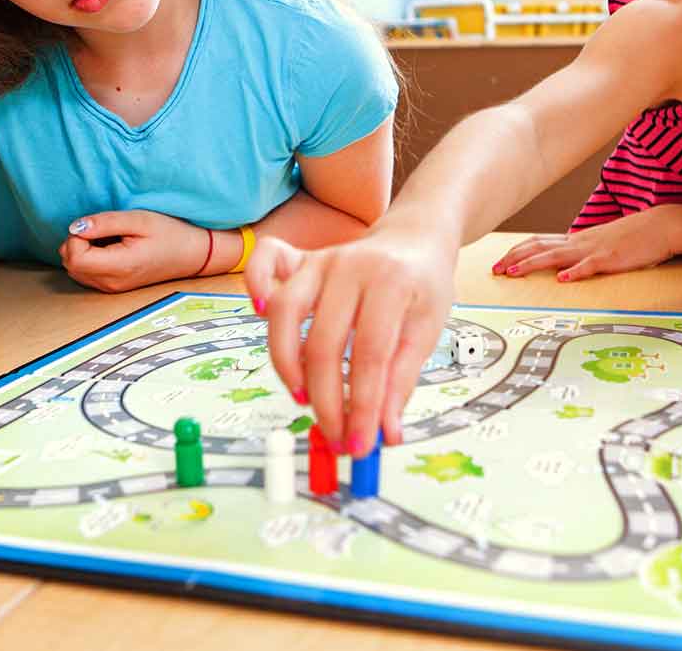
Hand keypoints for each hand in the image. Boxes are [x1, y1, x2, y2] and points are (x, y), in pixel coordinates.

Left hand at [57, 210, 209, 293]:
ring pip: (75, 269)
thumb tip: (75, 227)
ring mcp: (111, 288)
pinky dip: (89, 258)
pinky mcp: (112, 286)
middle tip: (102, 229)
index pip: (74, 256)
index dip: (76, 236)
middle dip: (77, 242)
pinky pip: (85, 273)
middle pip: (70, 264)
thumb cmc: (170, 234)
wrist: (192, 255)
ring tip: (109, 238)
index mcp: (118, 267)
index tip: (96, 226)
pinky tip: (110, 247)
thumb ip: (105, 223)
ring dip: (83, 250)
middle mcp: (111, 283)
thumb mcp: (139, 220)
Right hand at [242, 224, 457, 457]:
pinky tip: (259, 317)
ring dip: (286, 363)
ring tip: (302, 399)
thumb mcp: (427, 330)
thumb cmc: (423, 286)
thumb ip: (402, 381)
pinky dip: (255, 286)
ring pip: (285, 311)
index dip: (363, 406)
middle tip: (335, 438)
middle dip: (326, 401)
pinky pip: (266, 263)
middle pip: (324, 343)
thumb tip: (386, 435)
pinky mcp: (301, 259)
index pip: (371, 356)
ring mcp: (322, 260)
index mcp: (392, 283)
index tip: (361, 445)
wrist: (415, 237)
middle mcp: (351, 267)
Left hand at [492, 204, 681, 280]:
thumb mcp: (603, 245)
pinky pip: (591, 266)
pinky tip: (562, 279)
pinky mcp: (613, 259)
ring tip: (513, 272)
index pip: (539, 242)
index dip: (517, 252)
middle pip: (539, 247)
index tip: (500, 262)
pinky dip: (575, 272)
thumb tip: (566, 267)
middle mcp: (580, 242)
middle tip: (494, 270)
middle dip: (514, 258)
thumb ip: (585, 254)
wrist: (664, 225)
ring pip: (557, 255)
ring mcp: (595, 250)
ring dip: (532, 264)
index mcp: (578, 240)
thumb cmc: (635, 238)